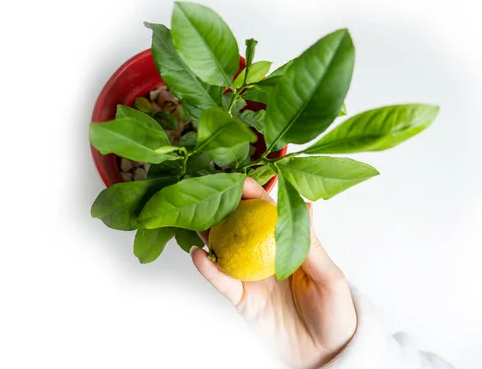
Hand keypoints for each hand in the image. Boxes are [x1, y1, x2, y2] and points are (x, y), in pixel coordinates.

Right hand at [190, 178, 356, 368]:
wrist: (325, 354)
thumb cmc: (335, 314)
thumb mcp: (329, 277)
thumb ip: (310, 246)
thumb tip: (306, 206)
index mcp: (288, 246)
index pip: (268, 214)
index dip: (254, 196)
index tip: (239, 180)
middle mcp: (265, 256)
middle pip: (240, 225)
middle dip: (223, 207)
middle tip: (208, 190)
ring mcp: (251, 276)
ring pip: (223, 248)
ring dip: (208, 233)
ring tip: (196, 217)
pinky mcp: (241, 298)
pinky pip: (221, 280)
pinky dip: (208, 267)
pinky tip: (198, 254)